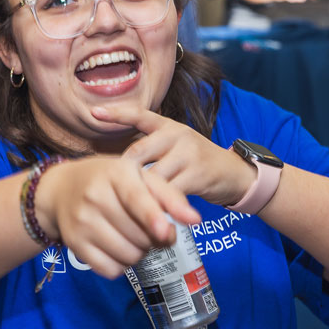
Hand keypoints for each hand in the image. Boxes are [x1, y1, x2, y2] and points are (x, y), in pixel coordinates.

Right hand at [35, 156, 199, 278]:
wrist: (60, 189)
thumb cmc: (109, 180)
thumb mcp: (138, 176)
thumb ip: (169, 195)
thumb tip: (195, 220)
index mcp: (116, 173)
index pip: (136, 198)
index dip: (152, 218)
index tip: (166, 231)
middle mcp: (95, 197)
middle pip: (139, 235)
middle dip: (154, 238)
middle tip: (151, 229)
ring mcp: (82, 222)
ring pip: (127, 255)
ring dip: (140, 253)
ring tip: (134, 238)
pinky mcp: (74, 244)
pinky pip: (110, 270)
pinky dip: (121, 266)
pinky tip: (119, 249)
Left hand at [95, 105, 257, 209]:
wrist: (234, 174)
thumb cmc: (196, 163)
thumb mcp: (176, 148)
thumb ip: (152, 152)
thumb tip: (117, 168)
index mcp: (168, 126)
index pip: (140, 115)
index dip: (117, 114)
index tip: (94, 112)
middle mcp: (177, 135)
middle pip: (139, 152)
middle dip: (122, 173)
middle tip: (106, 188)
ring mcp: (188, 153)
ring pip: (153, 175)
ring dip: (139, 194)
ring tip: (124, 207)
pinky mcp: (198, 174)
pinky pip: (170, 192)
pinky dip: (158, 206)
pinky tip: (150, 216)